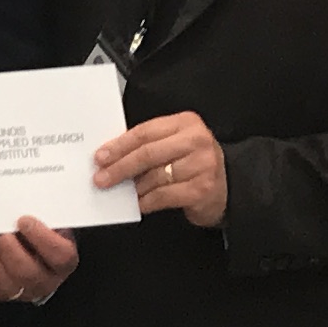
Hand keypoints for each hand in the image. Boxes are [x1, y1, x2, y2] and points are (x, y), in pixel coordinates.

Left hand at [0, 216, 80, 303]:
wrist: (31, 254)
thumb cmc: (40, 234)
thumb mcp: (50, 222)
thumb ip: (43, 215)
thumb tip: (24, 203)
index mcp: (64, 262)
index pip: (60, 255)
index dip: (41, 238)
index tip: (24, 220)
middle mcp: (45, 282)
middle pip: (26, 272)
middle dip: (8, 248)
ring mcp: (21, 292)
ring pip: (1, 281)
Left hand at [96, 113, 226, 226]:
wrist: (227, 188)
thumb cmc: (193, 163)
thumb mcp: (175, 144)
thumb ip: (149, 144)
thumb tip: (111, 157)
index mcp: (186, 123)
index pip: (145, 132)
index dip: (119, 145)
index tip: (100, 157)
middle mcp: (197, 140)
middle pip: (148, 153)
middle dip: (120, 167)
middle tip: (101, 178)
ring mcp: (202, 165)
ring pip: (155, 176)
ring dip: (133, 187)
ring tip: (120, 191)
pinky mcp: (203, 189)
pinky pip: (165, 196)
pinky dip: (147, 201)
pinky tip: (138, 203)